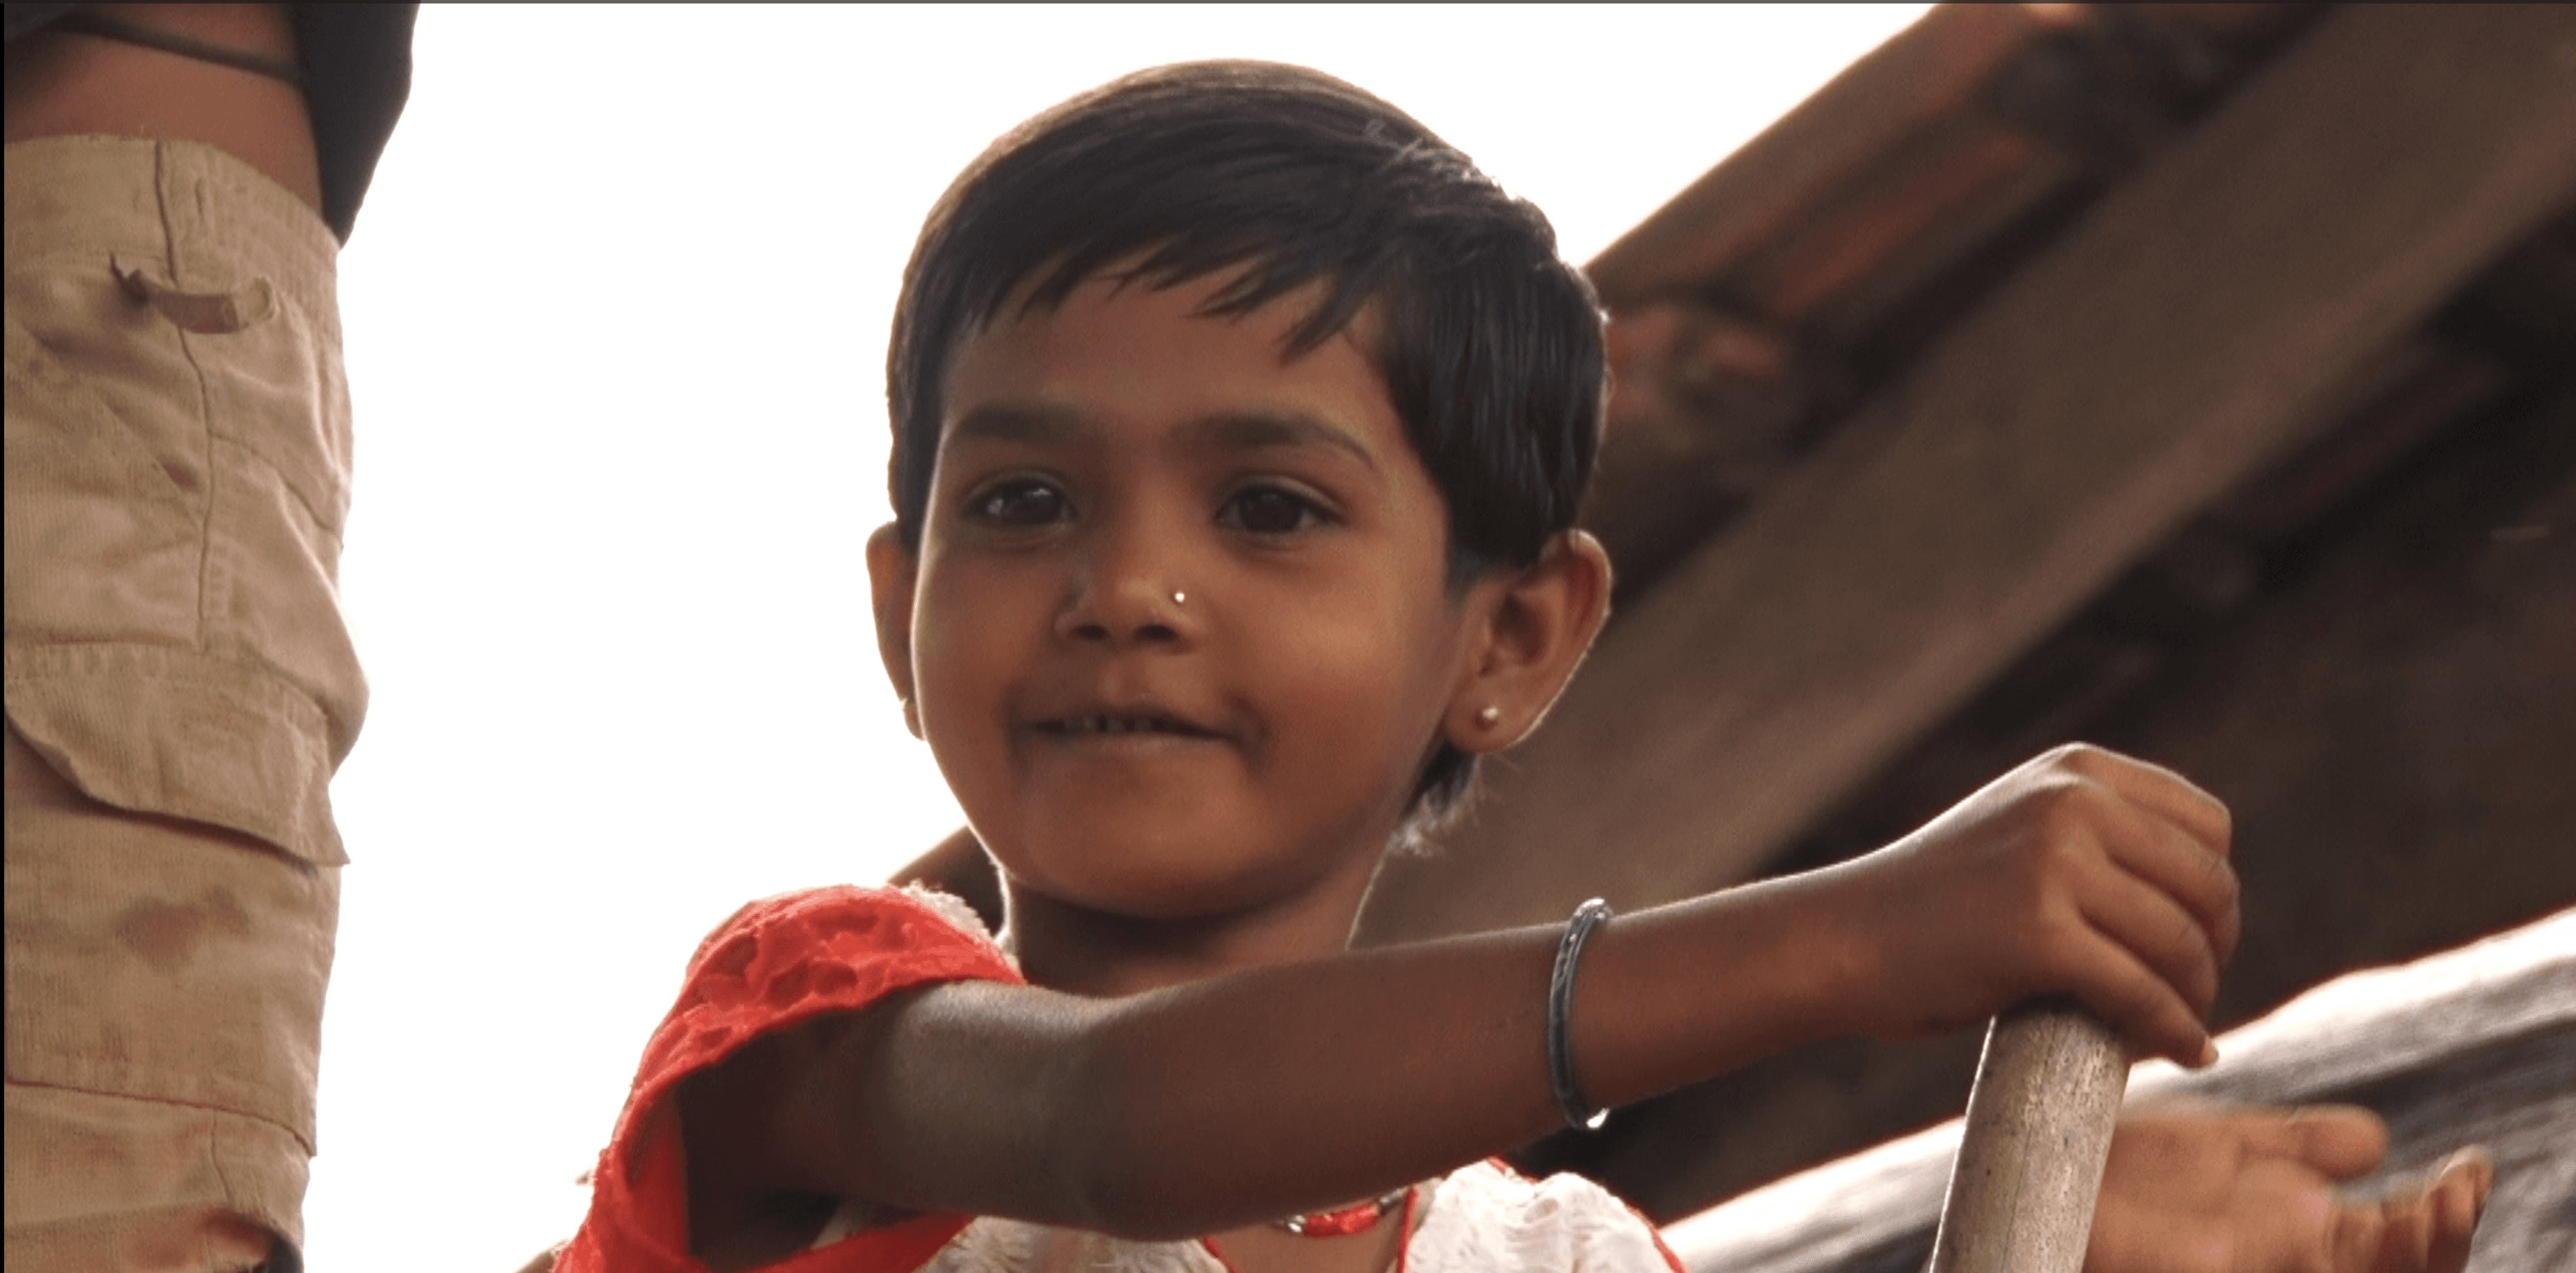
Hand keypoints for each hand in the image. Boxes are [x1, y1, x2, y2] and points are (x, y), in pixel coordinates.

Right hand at [1826, 744, 2238, 1064]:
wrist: (1841, 939)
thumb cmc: (1933, 906)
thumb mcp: (2021, 832)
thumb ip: (2100, 838)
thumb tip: (2211, 903)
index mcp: (2075, 771)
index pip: (2208, 827)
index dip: (2215, 894)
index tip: (2196, 942)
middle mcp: (2072, 802)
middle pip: (2208, 886)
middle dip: (2214, 952)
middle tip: (2191, 997)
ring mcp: (2055, 862)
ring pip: (2182, 943)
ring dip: (2196, 998)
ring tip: (2179, 1030)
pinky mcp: (2038, 932)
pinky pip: (2143, 992)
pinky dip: (2174, 1031)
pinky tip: (2183, 1053)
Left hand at [2087, 1104, 2491, 1272]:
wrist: (2022, 1180)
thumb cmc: (2114, 1172)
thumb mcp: (2218, 1152)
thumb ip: (2297, 1148)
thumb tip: (2372, 1143)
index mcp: (2290, 1237)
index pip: (2394, 1246)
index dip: (2443, 1221)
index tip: (2465, 1173)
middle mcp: (2274, 1259)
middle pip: (2385, 1270)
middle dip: (2435, 1244)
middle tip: (2451, 1195)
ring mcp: (2231, 1264)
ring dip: (2400, 1256)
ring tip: (2423, 1211)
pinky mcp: (2182, 1265)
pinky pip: (2244, 1266)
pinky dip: (2299, 1253)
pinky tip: (2325, 1219)